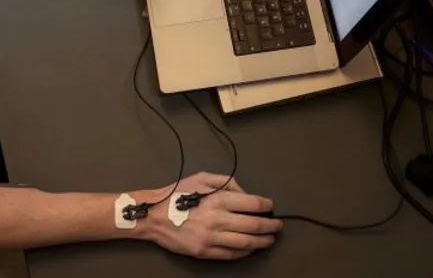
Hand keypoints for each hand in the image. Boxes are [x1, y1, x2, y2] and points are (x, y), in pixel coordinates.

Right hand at [138, 172, 281, 259]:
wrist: (154, 216)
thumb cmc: (178, 194)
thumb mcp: (202, 178)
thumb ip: (227, 182)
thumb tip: (246, 195)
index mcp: (218, 199)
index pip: (253, 204)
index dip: (266, 206)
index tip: (270, 206)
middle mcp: (218, 220)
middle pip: (255, 226)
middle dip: (271, 226)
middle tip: (278, 226)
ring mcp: (212, 238)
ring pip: (247, 243)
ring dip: (262, 242)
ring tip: (270, 239)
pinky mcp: (205, 252)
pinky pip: (232, 254)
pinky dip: (245, 252)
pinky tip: (251, 248)